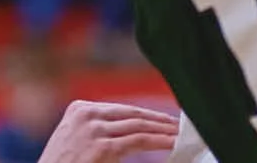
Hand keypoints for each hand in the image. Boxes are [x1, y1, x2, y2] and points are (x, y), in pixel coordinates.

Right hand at [36, 101, 182, 161]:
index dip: (146, 113)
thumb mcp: (76, 141)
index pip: (121, 109)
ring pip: (138, 125)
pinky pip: (138, 141)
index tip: (163, 118)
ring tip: (179, 133)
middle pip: (132, 114)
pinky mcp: (102, 147)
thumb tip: (131, 132)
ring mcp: (94, 129)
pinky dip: (159, 141)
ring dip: (163, 129)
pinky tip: (172, 142)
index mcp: (79, 109)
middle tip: (178, 124)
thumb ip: (98, 131)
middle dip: (158, 119)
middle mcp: (86, 114)